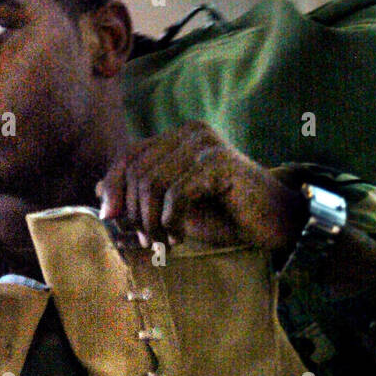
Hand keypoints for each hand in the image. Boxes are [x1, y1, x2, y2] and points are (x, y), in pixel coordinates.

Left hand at [96, 121, 306, 250]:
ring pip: (152, 183)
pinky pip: (175, 193)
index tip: (111, 220)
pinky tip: (181, 237)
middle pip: (137, 170)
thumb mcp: (175, 209)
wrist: (275, 224)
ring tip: (165, 243)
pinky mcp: (218, 162)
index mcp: (178, 138)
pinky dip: (171, 222)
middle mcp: (190, 133)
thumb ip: (142, 197)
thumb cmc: (227, 217)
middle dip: (135, 212)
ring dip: (152, 222)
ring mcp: (205, 144)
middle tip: (149, 242)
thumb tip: (100, 192)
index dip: (113, 187)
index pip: (129, 155)